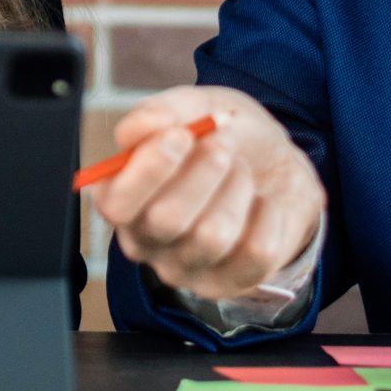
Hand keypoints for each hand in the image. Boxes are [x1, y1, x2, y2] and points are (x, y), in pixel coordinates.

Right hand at [89, 85, 323, 305]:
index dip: (148, 171)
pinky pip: (256, 252)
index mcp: (122, 197)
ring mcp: (186, 267)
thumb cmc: (222, 139)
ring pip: (212, 236)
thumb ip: (163, 111)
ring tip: (242, 172)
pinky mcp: (229, 282)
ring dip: (238, 189)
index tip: (182, 135)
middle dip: (204, 172)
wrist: (274, 167)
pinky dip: (268, 216)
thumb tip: (144, 125)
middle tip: (223, 145)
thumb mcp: (195, 107)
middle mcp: (145, 240)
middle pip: (166, 220)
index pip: (116, 204)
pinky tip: (263, 204)